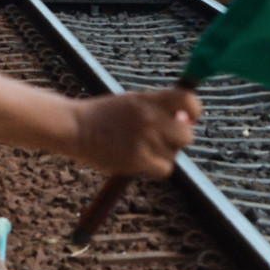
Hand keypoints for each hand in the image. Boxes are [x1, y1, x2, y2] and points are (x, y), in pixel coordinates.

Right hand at [70, 87, 200, 179]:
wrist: (76, 128)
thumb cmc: (106, 115)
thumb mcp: (133, 101)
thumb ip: (159, 108)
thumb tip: (188, 120)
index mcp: (150, 100)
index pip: (189, 100)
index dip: (193, 111)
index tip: (186, 118)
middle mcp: (150, 118)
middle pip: (187, 135)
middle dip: (179, 139)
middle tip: (163, 138)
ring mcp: (144, 140)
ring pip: (174, 154)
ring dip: (164, 154)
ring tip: (142, 148)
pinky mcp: (136, 160)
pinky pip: (165, 169)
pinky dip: (157, 168)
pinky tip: (142, 162)